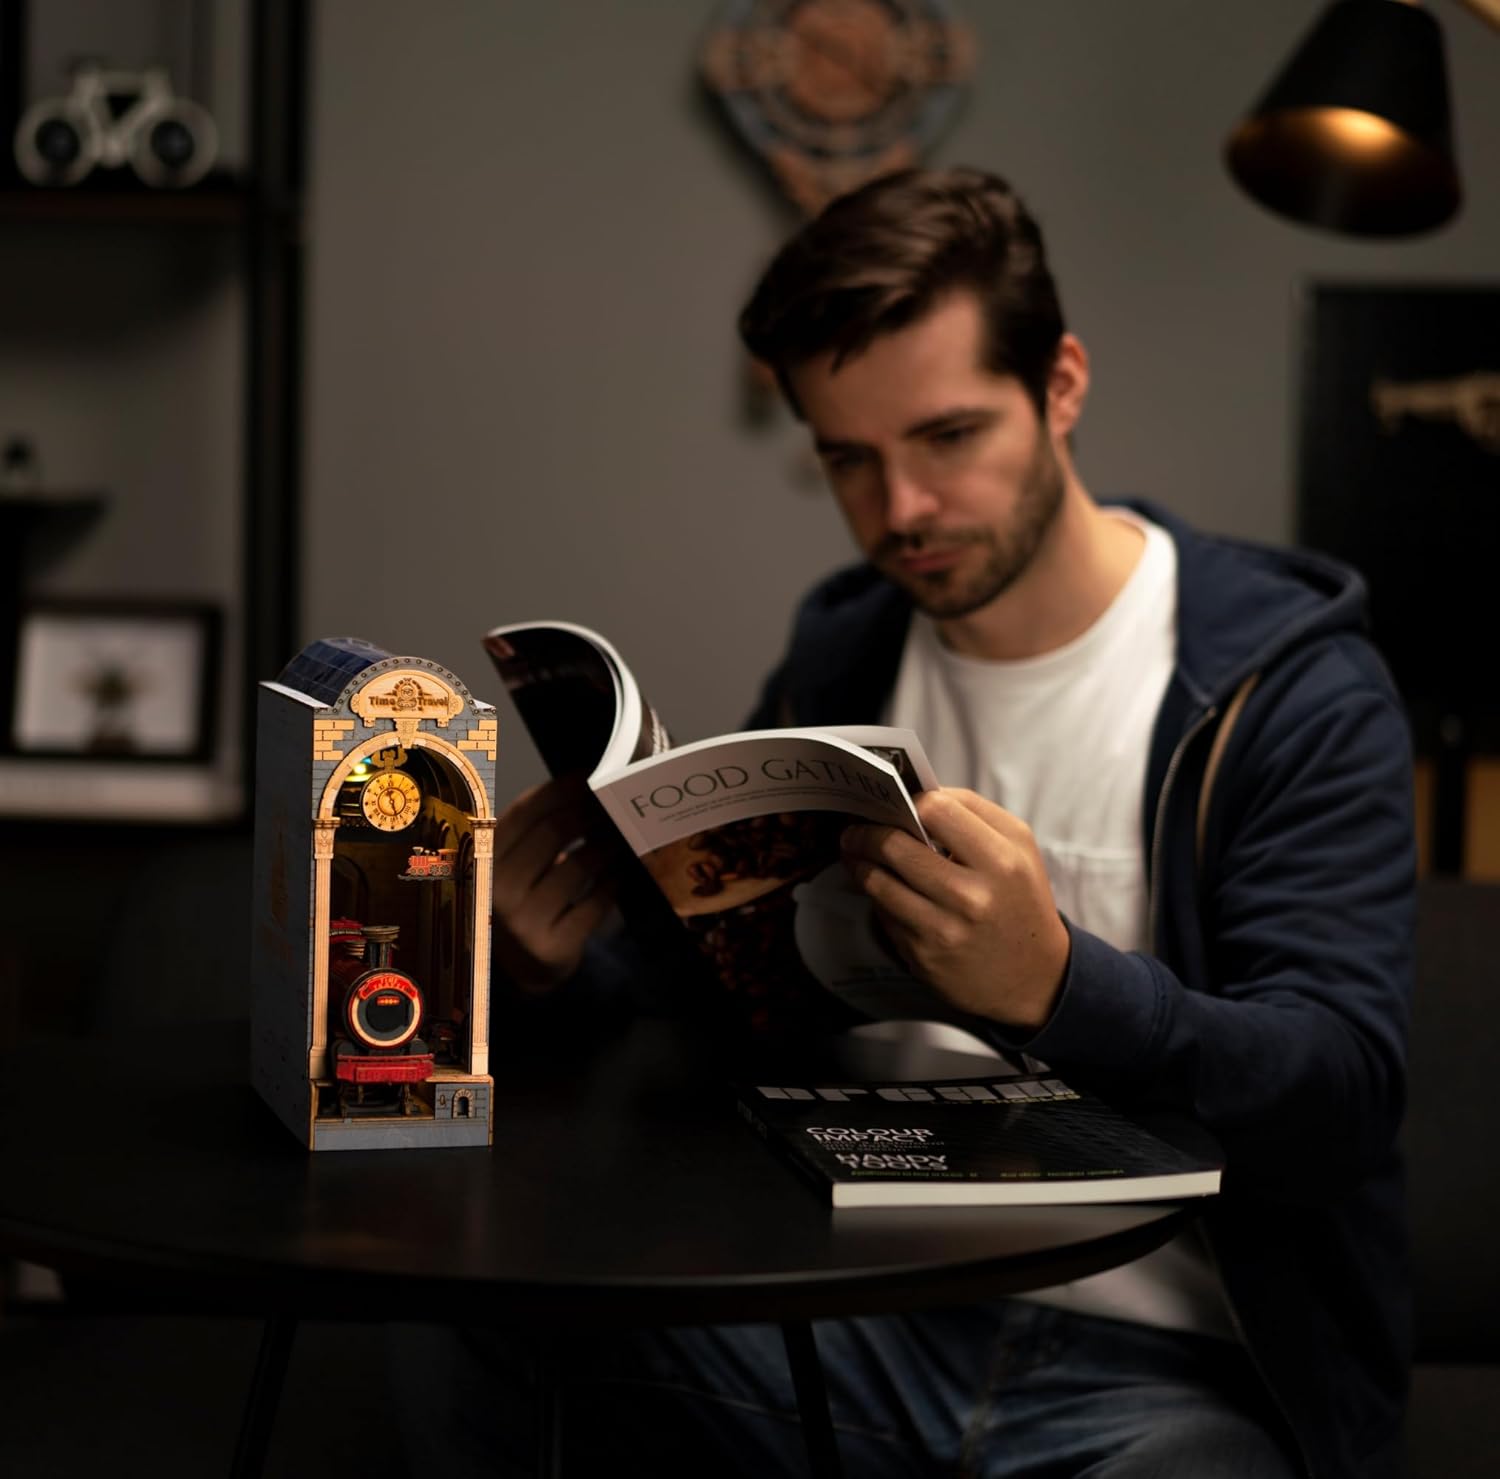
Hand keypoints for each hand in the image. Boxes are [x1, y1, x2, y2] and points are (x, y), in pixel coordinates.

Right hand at [492, 773, 620, 993]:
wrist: (523, 965)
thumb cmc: (524, 898)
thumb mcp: (514, 863)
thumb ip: (535, 830)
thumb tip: (587, 783)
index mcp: (482, 860)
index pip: (526, 811)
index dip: (562, 789)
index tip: (591, 775)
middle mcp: (496, 890)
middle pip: (553, 832)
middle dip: (590, 811)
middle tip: (616, 800)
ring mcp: (522, 923)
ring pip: (579, 866)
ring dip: (608, 844)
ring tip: (625, 832)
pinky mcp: (552, 947)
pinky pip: (595, 903)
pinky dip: (613, 881)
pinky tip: (623, 870)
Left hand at [840, 787, 1070, 1031]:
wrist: (1034, 977)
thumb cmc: (1021, 900)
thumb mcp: (1020, 848)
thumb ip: (973, 812)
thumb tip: (919, 793)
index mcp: (1001, 861)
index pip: (937, 810)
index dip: (910, 801)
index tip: (897, 803)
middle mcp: (972, 897)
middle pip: (895, 845)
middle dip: (866, 832)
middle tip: (855, 828)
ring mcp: (943, 930)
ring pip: (878, 882)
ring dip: (858, 862)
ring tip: (854, 852)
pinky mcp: (922, 957)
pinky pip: (883, 914)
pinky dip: (876, 896)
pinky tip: (878, 886)